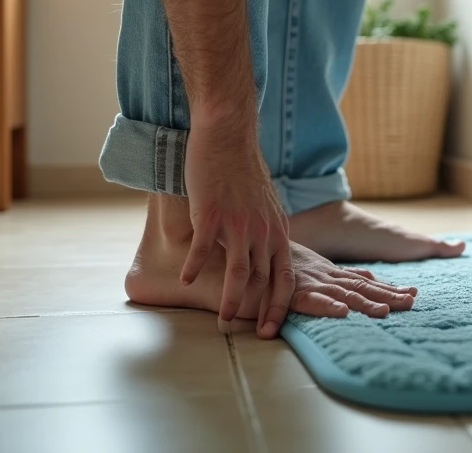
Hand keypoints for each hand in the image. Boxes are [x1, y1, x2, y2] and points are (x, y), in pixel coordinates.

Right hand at [181, 116, 293, 339]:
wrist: (227, 136)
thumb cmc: (241, 170)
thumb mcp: (262, 205)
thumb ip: (263, 231)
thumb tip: (257, 255)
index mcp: (277, 230)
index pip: (285, 277)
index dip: (280, 305)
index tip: (271, 328)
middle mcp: (263, 230)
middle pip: (266, 281)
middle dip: (261, 311)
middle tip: (254, 335)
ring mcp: (239, 222)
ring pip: (239, 272)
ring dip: (231, 299)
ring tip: (223, 320)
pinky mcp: (213, 212)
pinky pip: (204, 248)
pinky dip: (195, 267)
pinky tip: (186, 280)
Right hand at [287, 240, 415, 317]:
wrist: (254, 254)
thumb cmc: (286, 264)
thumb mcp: (318, 268)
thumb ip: (343, 273)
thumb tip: (370, 278)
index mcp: (333, 273)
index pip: (366, 282)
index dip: (390, 288)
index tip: (414, 293)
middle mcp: (327, 278)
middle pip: (362, 288)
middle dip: (388, 295)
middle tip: (411, 302)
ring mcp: (312, 284)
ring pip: (342, 294)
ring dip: (364, 302)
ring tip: (385, 311)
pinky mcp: (293, 293)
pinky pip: (311, 300)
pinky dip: (327, 305)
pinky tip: (342, 312)